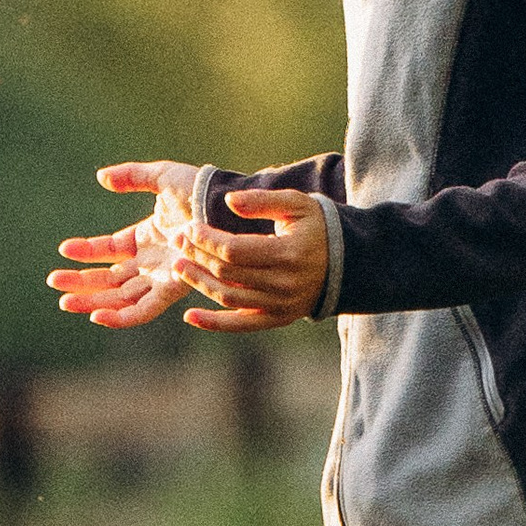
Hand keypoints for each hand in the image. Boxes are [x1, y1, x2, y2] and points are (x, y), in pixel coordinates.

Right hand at [48, 160, 202, 329]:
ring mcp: (162, 276)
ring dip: (92, 301)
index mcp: (147, 236)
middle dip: (81, 281)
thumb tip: (101, 177)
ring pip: (121, 296)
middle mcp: (152, 260)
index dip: (87, 251)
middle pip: (110, 277)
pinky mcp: (173, 289)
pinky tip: (95, 315)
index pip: (110, 249)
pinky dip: (121, 316)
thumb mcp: (161, 177)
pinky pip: (144, 310)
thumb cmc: (199, 190)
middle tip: (54, 282)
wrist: (225, 207)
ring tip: (64, 302)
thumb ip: (131, 176)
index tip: (64, 250)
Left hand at [173, 190, 330, 334]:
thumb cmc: (317, 227)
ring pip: (228, 297)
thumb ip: (263, 200)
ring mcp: (281, 306)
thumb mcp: (297, 204)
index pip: (234, 250)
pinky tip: (188, 316)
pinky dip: (213, 323)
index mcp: (288, 254)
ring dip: (198, 283)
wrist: (347, 263)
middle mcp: (284, 284)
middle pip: (227, 273)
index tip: (190, 228)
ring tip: (177, 266)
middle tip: (177, 241)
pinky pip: (240, 324)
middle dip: (197, 256)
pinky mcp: (278, 319)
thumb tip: (229, 200)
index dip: (207, 240)